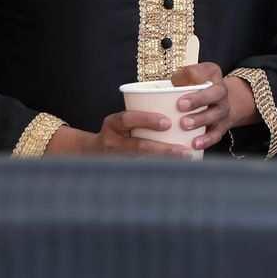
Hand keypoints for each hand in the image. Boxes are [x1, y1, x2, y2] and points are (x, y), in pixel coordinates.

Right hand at [51, 110, 187, 156]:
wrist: (92, 151)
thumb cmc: (118, 131)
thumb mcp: (124, 119)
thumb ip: (143, 114)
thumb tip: (180, 107)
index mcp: (113, 123)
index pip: (128, 119)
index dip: (147, 120)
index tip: (168, 123)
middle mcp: (112, 140)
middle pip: (138, 146)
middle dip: (163, 149)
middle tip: (184, 151)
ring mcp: (115, 157)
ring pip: (141, 161)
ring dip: (165, 161)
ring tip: (184, 160)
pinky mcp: (120, 169)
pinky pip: (141, 170)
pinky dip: (158, 169)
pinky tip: (175, 169)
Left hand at [168, 62, 254, 150]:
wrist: (221, 103)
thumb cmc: (199, 89)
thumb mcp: (191, 77)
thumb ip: (178, 79)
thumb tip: (162, 87)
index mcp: (213, 76)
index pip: (206, 71)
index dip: (192, 76)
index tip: (176, 82)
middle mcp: (221, 92)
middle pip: (214, 94)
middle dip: (198, 100)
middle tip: (180, 105)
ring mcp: (222, 110)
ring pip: (215, 115)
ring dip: (200, 120)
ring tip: (184, 124)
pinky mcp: (222, 127)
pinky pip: (216, 134)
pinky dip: (206, 140)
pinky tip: (195, 144)